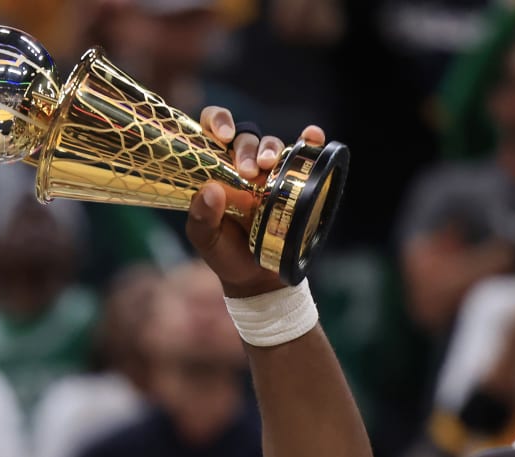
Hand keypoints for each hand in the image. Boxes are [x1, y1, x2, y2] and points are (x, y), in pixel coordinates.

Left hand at [189, 107, 326, 295]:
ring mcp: (270, 173)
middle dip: (246, 148)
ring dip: (271, 149)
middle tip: (248, 172)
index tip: (221, 135)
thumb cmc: (226, 254)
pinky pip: (306, 154)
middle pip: (245, 137)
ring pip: (272, 144)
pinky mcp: (294, 181)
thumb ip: (201, 218)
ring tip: (268, 168)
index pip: (212, 131)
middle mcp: (242, 166)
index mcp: (215, 171)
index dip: (217, 121)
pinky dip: (311, 141)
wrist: (257, 277)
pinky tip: (313, 137)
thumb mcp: (206, 240)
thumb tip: (211, 189)